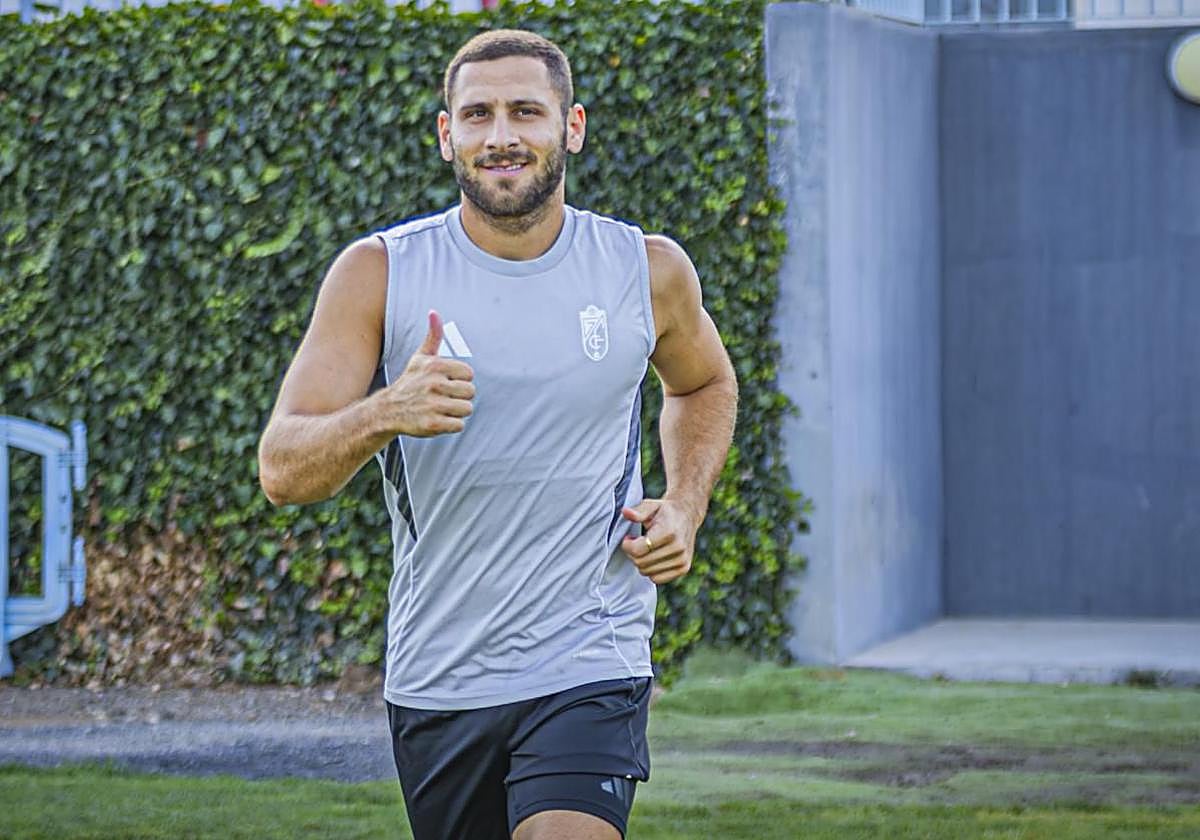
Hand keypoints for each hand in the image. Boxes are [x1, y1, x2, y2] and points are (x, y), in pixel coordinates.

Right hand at [376, 310, 474, 436]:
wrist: (388, 410)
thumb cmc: (410, 382)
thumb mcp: (420, 358)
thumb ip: (433, 336)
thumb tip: (434, 312)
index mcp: (435, 366)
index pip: (469, 374)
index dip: (459, 380)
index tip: (445, 382)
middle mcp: (434, 384)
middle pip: (471, 392)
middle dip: (460, 397)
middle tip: (442, 397)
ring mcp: (433, 405)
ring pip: (467, 409)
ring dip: (456, 412)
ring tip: (440, 409)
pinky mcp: (433, 425)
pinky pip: (459, 426)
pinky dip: (451, 425)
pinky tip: (437, 420)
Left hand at [620, 498, 700, 584]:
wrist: (687, 516)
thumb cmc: (665, 511)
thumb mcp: (651, 505)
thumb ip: (638, 511)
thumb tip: (626, 513)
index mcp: (669, 531)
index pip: (638, 550)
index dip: (627, 545)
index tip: (628, 538)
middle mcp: (678, 547)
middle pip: (641, 563)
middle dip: (633, 554)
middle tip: (636, 542)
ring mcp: (682, 560)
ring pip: (647, 572)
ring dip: (641, 562)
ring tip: (646, 548)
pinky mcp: (683, 568)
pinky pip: (657, 579)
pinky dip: (651, 570)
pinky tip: (653, 557)